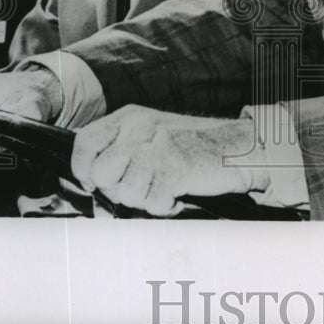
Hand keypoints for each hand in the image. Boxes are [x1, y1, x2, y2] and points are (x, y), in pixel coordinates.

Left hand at [71, 105, 266, 216]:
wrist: (239, 147)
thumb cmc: (194, 147)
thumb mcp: (151, 134)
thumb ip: (121, 147)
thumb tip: (89, 177)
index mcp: (131, 117)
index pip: (84, 143)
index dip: (85, 168)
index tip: (97, 182)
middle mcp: (140, 129)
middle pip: (101, 174)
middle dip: (119, 189)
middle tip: (145, 185)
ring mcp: (156, 148)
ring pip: (125, 193)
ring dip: (146, 199)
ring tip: (167, 185)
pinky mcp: (173, 169)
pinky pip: (152, 204)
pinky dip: (166, 206)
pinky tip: (180, 192)